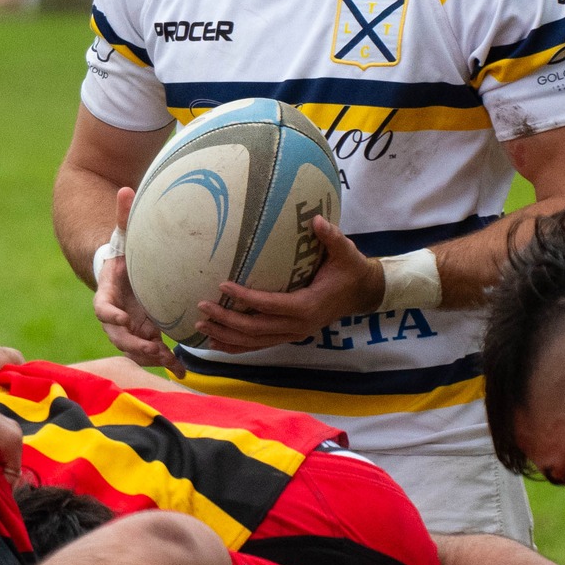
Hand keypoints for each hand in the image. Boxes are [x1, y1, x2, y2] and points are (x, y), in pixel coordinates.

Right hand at [94, 189, 181, 369]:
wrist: (124, 271)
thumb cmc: (124, 251)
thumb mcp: (123, 234)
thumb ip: (123, 216)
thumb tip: (125, 189)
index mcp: (108, 293)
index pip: (102, 308)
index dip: (110, 315)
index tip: (121, 318)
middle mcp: (115, 315)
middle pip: (118, 336)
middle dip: (134, 344)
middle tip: (152, 347)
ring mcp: (129, 328)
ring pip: (135, 349)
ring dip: (151, 356)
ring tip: (169, 360)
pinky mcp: (144, 334)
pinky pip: (153, 352)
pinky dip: (167, 362)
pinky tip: (183, 371)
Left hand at [198, 215, 381, 353]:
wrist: (363, 294)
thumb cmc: (350, 270)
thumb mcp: (345, 252)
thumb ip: (331, 236)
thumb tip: (316, 219)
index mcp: (308, 306)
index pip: (271, 305)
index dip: (246, 298)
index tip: (222, 286)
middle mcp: (299, 325)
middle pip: (257, 328)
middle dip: (227, 320)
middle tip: (202, 307)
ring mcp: (294, 333)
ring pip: (255, 341)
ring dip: (227, 336)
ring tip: (201, 326)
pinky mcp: (290, 335)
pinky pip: (260, 344)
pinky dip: (237, 345)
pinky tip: (216, 342)